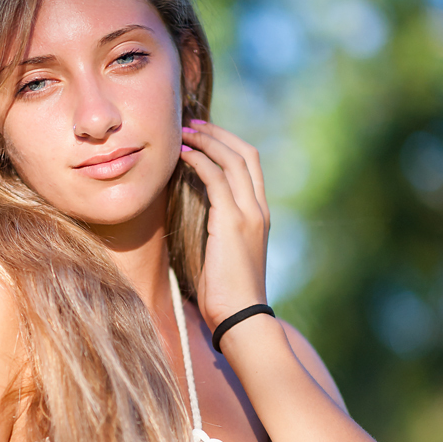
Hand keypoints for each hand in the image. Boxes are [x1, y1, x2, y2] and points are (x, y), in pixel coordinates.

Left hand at [180, 121, 269, 332]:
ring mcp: (249, 214)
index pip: (251, 166)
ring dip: (206, 141)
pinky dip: (199, 161)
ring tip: (182, 133)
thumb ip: (218, 231)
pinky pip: (216, 178)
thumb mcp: (224, 255)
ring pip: (232, 160)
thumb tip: (198, 221)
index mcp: (260, 215)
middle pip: (246, 154)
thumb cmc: (227, 295)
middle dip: (219, 134)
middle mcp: (259, 209)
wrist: (240, 317)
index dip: (228, 144)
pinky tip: (182, 156)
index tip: (204, 136)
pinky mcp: (233, 221)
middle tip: (192, 124)